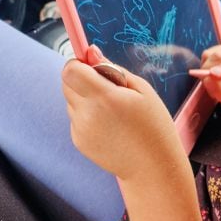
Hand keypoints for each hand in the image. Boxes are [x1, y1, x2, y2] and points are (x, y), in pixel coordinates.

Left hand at [61, 46, 185, 181]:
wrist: (153, 168)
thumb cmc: (154, 126)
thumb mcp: (142, 90)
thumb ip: (112, 68)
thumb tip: (90, 52)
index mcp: (105, 98)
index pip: (70, 71)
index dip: (78, 64)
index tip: (91, 66)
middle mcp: (87, 114)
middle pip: (67, 83)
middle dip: (81, 79)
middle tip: (105, 88)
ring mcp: (80, 129)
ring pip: (71, 100)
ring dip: (85, 98)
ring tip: (111, 111)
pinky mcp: (78, 141)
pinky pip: (75, 117)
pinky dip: (86, 115)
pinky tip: (108, 126)